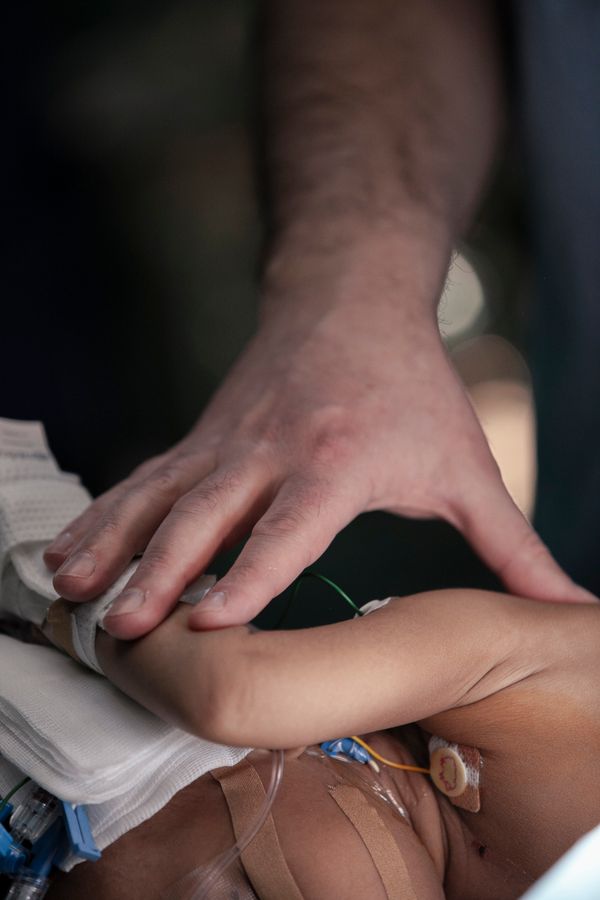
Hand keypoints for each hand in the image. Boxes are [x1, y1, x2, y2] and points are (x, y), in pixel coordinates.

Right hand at [44, 261, 592, 638]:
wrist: (349, 295)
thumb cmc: (411, 386)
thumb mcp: (466, 464)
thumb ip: (515, 546)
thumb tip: (577, 610)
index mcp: (336, 461)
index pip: (291, 526)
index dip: (253, 573)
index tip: (212, 622)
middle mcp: (268, 450)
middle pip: (206, 513)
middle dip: (161, 570)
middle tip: (126, 626)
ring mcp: (224, 441)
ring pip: (156, 495)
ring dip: (111, 542)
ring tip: (68, 588)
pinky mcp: (199, 437)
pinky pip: (142, 480)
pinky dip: (102, 516)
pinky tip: (67, 552)